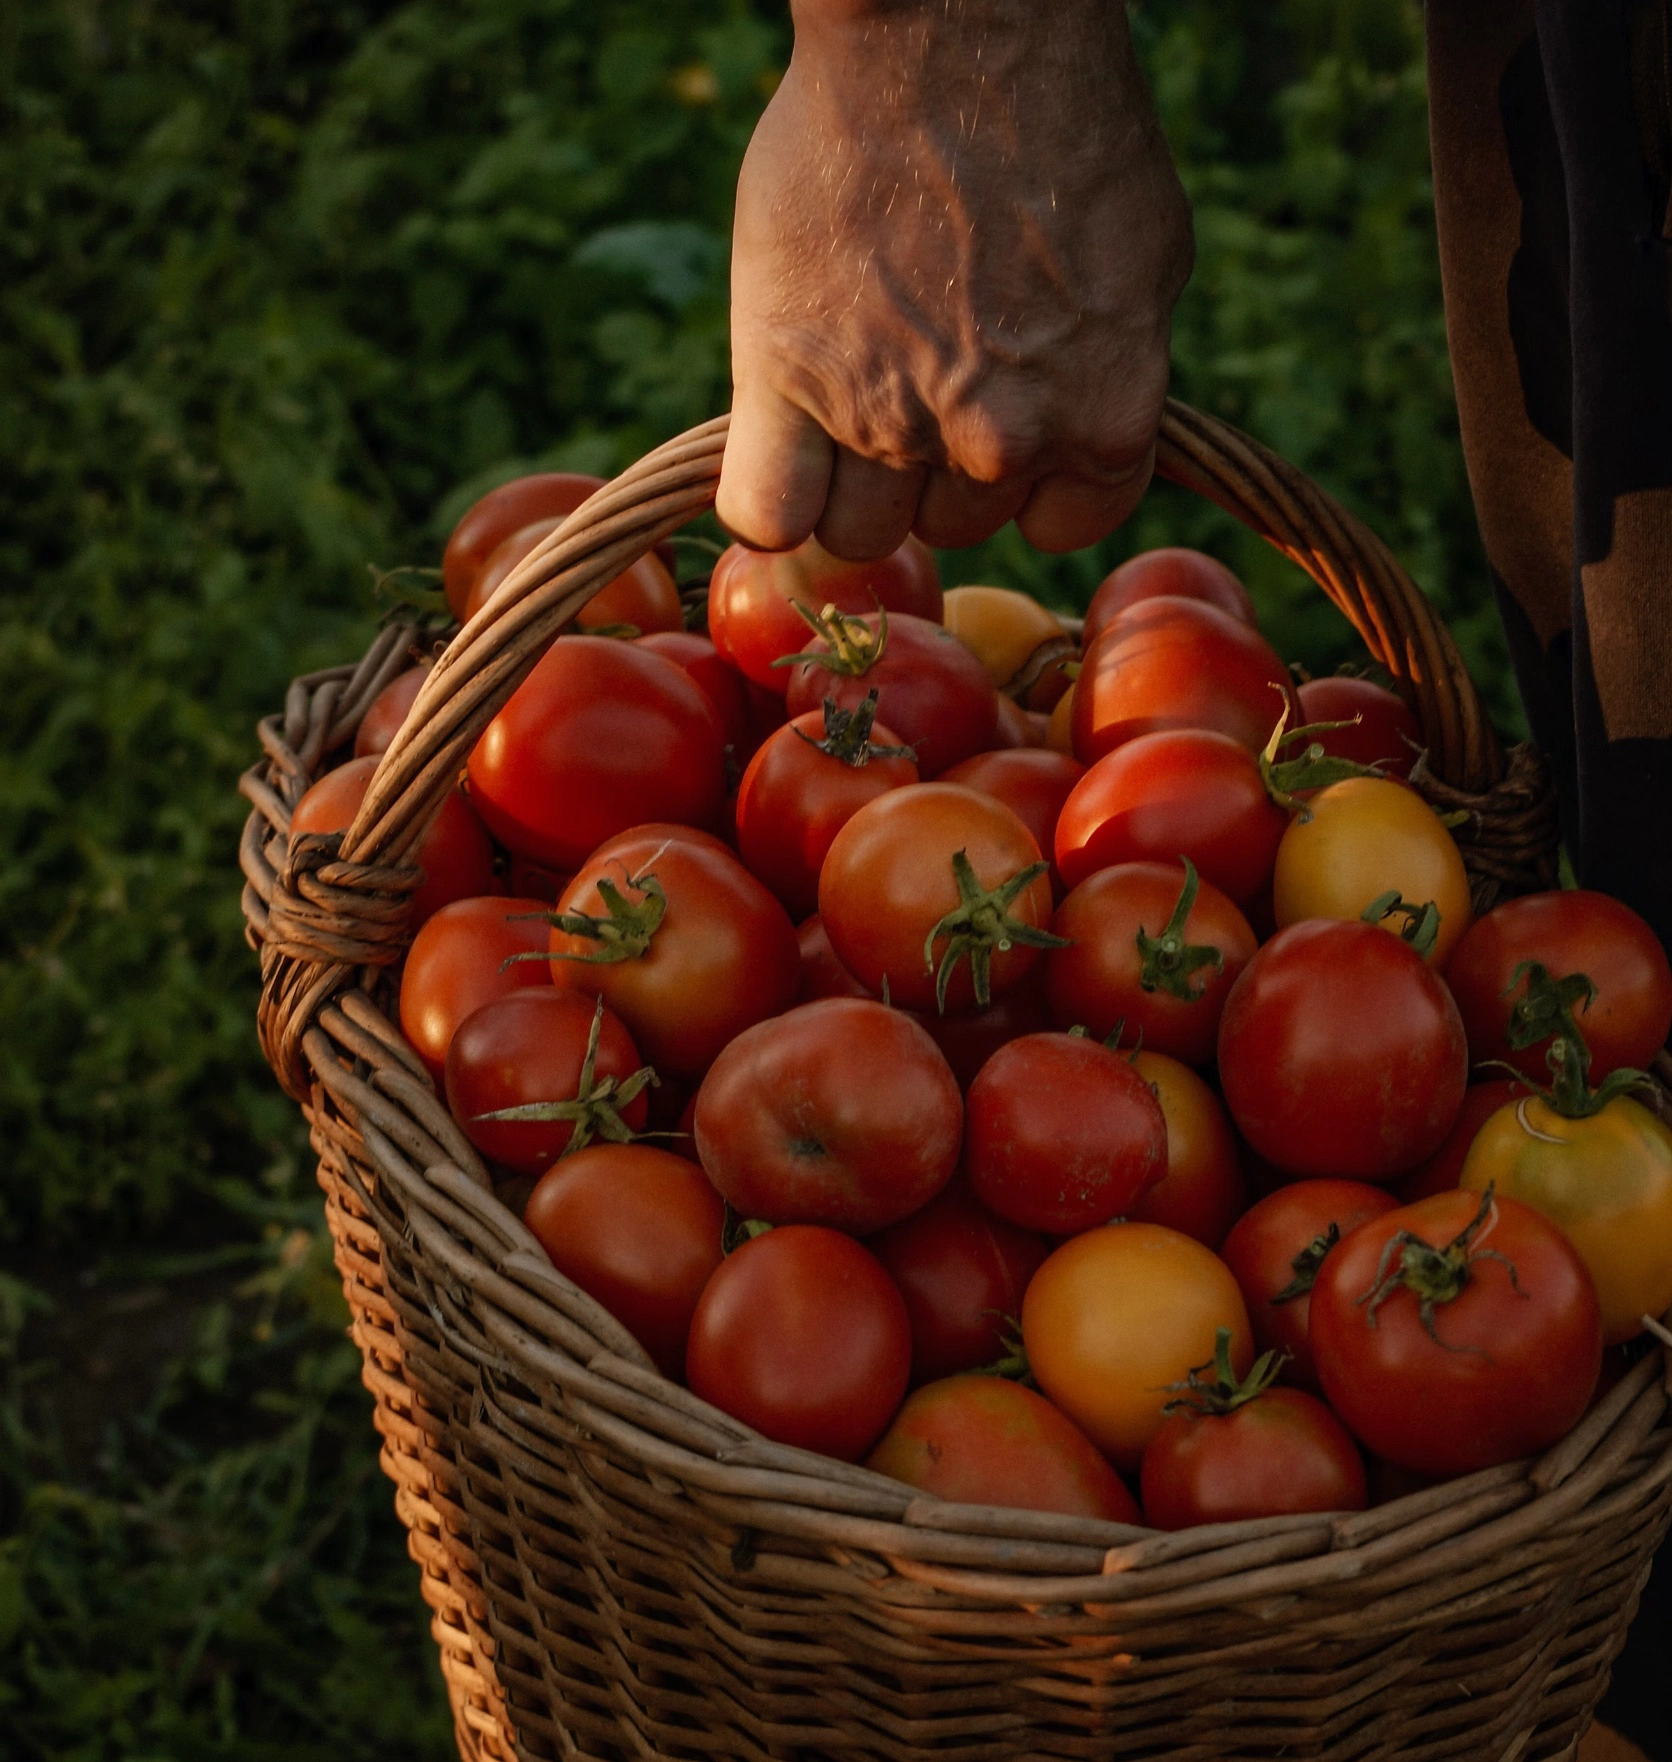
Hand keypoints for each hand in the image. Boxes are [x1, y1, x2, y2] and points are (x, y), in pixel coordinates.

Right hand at [718, 0, 1193, 559]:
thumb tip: (1076, 432)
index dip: (1026, 486)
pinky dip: (769, 503)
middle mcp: (1003, 440)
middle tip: (917, 369)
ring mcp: (892, 421)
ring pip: (860, 532)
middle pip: (951, 528)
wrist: (949, 27)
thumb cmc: (1060, 120)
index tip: (1003, 432)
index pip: (1060, 530)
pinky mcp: (789, 384)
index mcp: (1105, 418)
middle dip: (935, 470)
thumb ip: (1110, 372)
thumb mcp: (1144, 258)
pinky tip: (779, 451)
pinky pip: (767, 515)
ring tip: (850, 381)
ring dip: (852, 482)